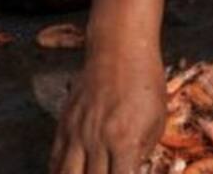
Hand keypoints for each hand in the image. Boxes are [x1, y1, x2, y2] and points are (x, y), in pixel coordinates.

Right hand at [50, 47, 164, 173]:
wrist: (119, 50)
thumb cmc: (145, 83)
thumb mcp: (157, 119)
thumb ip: (143, 151)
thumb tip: (130, 170)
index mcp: (124, 140)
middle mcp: (96, 140)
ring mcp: (77, 132)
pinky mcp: (64, 123)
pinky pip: (55, 158)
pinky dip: (58, 172)